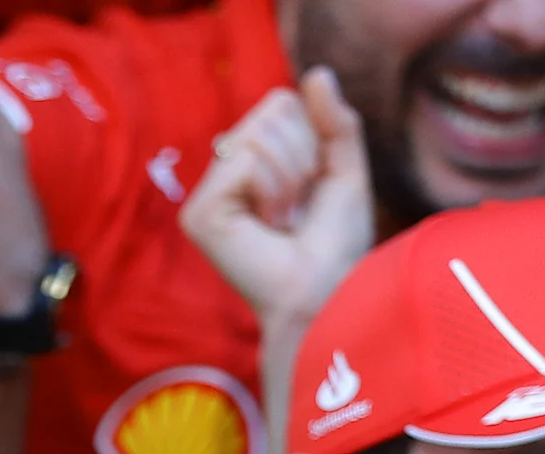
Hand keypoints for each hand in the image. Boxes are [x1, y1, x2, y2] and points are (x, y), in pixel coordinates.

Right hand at [183, 69, 371, 332]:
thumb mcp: (346, 171)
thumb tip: (316, 72)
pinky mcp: (199, 213)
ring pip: (258, 135)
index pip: (281, 104)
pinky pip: (244, 160)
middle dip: (303, 155)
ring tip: (284, 220)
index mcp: (254, 161)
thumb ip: (335, 121)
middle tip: (298, 207)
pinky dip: (271, 189)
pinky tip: (268, 225)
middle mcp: (226, 172)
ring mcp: (208, 194)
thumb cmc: (336, 245)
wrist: (325, 290)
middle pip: (271, 112)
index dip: (313, 137)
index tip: (313, 187)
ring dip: (290, 178)